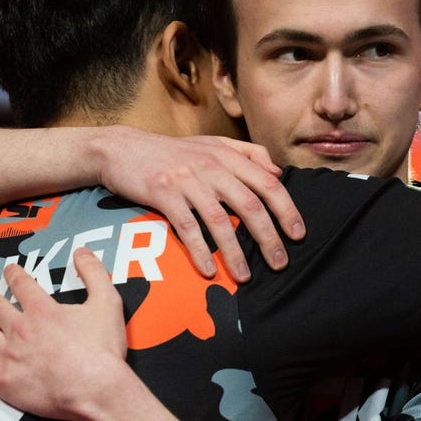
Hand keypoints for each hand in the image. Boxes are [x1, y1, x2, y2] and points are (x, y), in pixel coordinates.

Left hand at [0, 249, 129, 420]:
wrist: (96, 389)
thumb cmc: (102, 349)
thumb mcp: (107, 303)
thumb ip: (94, 273)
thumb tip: (81, 252)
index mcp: (42, 310)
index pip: (21, 285)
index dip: (14, 274)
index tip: (9, 270)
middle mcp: (19, 329)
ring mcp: (8, 356)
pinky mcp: (4, 381)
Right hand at [98, 129, 304, 282]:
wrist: (122, 148)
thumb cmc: (171, 151)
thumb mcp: (212, 143)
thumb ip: (248, 154)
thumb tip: (278, 173)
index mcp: (227, 155)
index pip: (268, 183)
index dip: (287, 210)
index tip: (298, 235)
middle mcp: (211, 166)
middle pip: (250, 205)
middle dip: (268, 238)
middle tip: (280, 264)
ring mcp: (187, 179)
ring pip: (219, 220)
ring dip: (235, 252)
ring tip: (244, 277)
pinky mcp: (163, 193)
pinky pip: (186, 227)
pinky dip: (199, 250)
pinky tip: (208, 270)